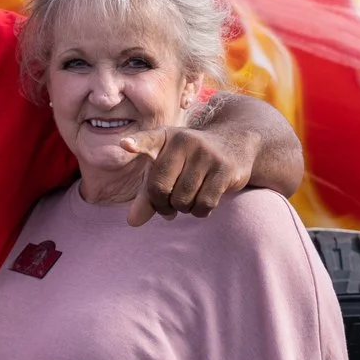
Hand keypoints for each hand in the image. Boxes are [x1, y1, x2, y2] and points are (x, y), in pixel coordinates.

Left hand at [122, 125, 258, 224]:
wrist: (234, 145)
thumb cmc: (189, 162)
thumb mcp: (166, 170)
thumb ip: (147, 195)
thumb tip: (133, 222)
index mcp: (164, 138)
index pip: (148, 140)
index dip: (137, 144)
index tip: (125, 145)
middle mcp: (184, 141)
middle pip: (160, 187)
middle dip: (161, 205)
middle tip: (168, 206)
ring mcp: (206, 154)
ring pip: (182, 199)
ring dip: (182, 209)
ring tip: (187, 200)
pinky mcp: (224, 169)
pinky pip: (204, 203)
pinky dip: (199, 212)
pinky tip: (201, 205)